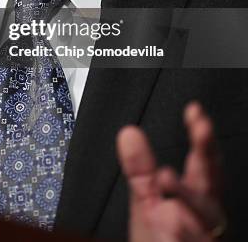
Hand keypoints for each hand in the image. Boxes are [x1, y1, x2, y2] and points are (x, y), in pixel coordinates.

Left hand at [116, 102, 226, 241]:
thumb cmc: (160, 239)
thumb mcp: (148, 201)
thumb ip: (140, 169)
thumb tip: (128, 134)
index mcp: (194, 197)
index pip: (203, 162)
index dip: (202, 136)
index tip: (195, 112)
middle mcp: (205, 215)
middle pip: (211, 181)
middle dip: (207, 155)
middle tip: (200, 130)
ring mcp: (206, 236)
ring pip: (205, 215)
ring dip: (186, 195)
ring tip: (166, 178)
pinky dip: (183, 234)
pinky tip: (169, 221)